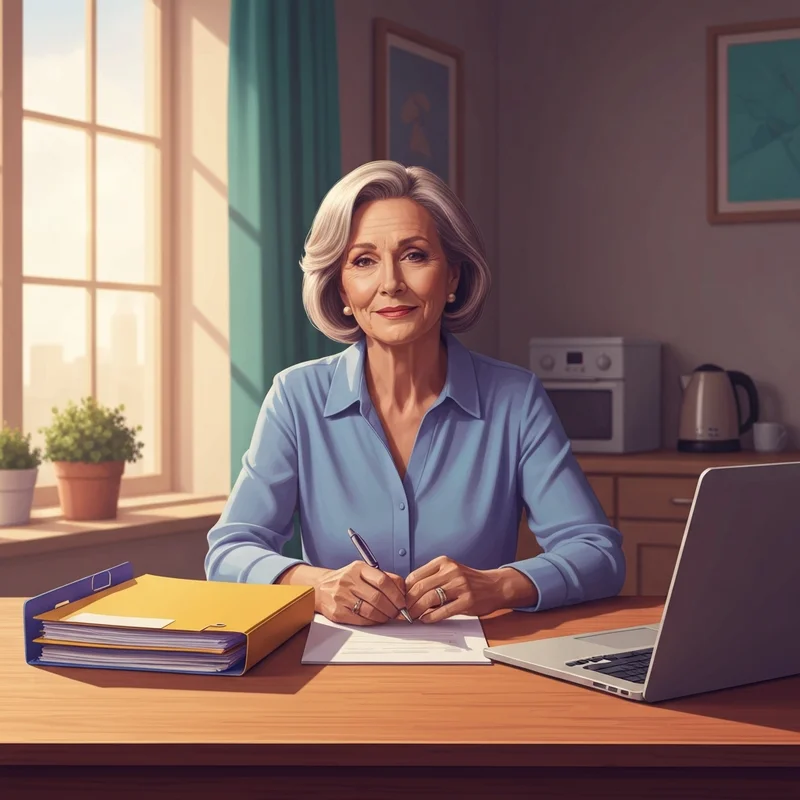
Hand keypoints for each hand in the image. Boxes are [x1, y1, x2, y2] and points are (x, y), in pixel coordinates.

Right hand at [315, 561, 406, 625]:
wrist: (320, 588)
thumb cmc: (346, 580)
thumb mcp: (362, 571)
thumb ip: (383, 577)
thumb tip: (403, 590)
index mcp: (358, 568)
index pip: (383, 580)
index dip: (397, 594)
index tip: (403, 602)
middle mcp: (348, 581)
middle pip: (378, 598)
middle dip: (393, 608)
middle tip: (398, 612)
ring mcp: (341, 597)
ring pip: (371, 611)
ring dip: (384, 616)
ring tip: (388, 616)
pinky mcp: (337, 612)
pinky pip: (361, 620)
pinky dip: (373, 621)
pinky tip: (376, 619)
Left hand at [404, 556, 537, 622]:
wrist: (495, 586)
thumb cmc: (469, 581)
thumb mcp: (450, 572)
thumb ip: (432, 579)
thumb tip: (408, 594)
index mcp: (443, 562)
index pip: (415, 576)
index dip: (404, 590)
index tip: (400, 600)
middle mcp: (451, 571)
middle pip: (420, 587)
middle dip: (408, 602)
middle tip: (402, 612)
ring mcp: (460, 585)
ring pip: (430, 598)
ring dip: (417, 611)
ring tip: (412, 617)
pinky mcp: (467, 600)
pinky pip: (443, 610)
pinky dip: (431, 617)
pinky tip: (426, 619)